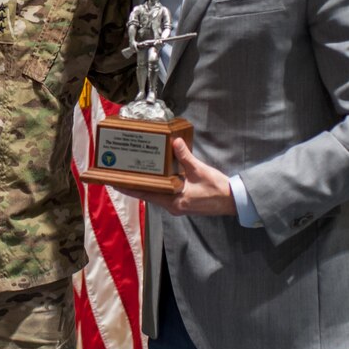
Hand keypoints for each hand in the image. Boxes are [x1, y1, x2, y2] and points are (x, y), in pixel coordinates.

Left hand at [116, 138, 236, 216]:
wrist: (232, 200)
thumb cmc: (217, 188)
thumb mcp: (199, 170)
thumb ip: (185, 156)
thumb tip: (175, 142)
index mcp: (174, 201)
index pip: (147, 194)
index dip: (130, 188)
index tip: (116, 183)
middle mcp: (173, 206)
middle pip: (148, 195)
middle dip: (135, 186)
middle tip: (121, 175)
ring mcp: (178, 205)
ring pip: (156, 195)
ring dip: (146, 186)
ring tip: (134, 175)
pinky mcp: (183, 202)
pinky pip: (165, 195)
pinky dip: (157, 186)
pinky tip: (154, 177)